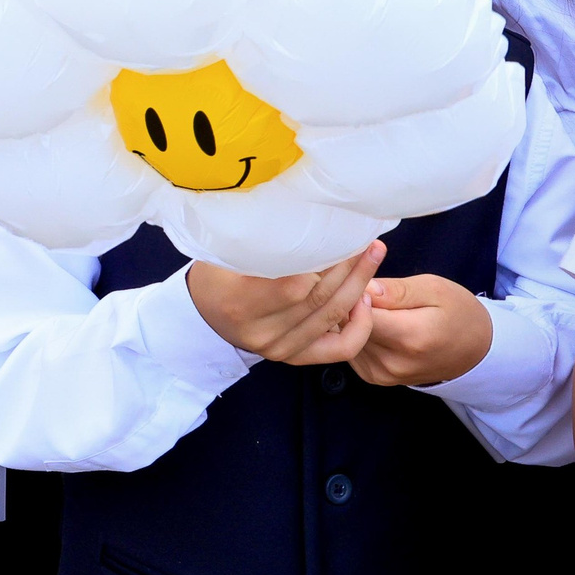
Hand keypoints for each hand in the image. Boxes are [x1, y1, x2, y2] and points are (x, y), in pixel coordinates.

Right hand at [187, 242, 385, 365]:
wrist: (203, 312)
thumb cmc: (215, 275)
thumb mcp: (224, 253)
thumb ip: (261, 245)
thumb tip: (303, 217)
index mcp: (240, 303)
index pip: (294, 284)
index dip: (322, 259)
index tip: (337, 232)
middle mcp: (262, 332)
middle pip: (319, 298)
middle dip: (349, 265)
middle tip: (364, 238)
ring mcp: (280, 349)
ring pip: (334, 316)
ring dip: (360, 284)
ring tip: (371, 256)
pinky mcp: (294, 358)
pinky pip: (341, 348)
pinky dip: (360, 325)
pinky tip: (365, 299)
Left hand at [351, 274, 492, 387]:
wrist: (475, 352)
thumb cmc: (458, 313)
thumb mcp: (434, 289)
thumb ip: (396, 289)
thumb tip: (364, 288)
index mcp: (409, 336)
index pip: (358, 312)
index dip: (350, 290)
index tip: (353, 274)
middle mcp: (392, 362)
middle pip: (348, 326)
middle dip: (346, 301)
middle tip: (355, 282)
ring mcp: (381, 373)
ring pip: (345, 337)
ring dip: (348, 317)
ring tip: (366, 300)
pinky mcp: (374, 377)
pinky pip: (351, 348)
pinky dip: (353, 332)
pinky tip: (369, 319)